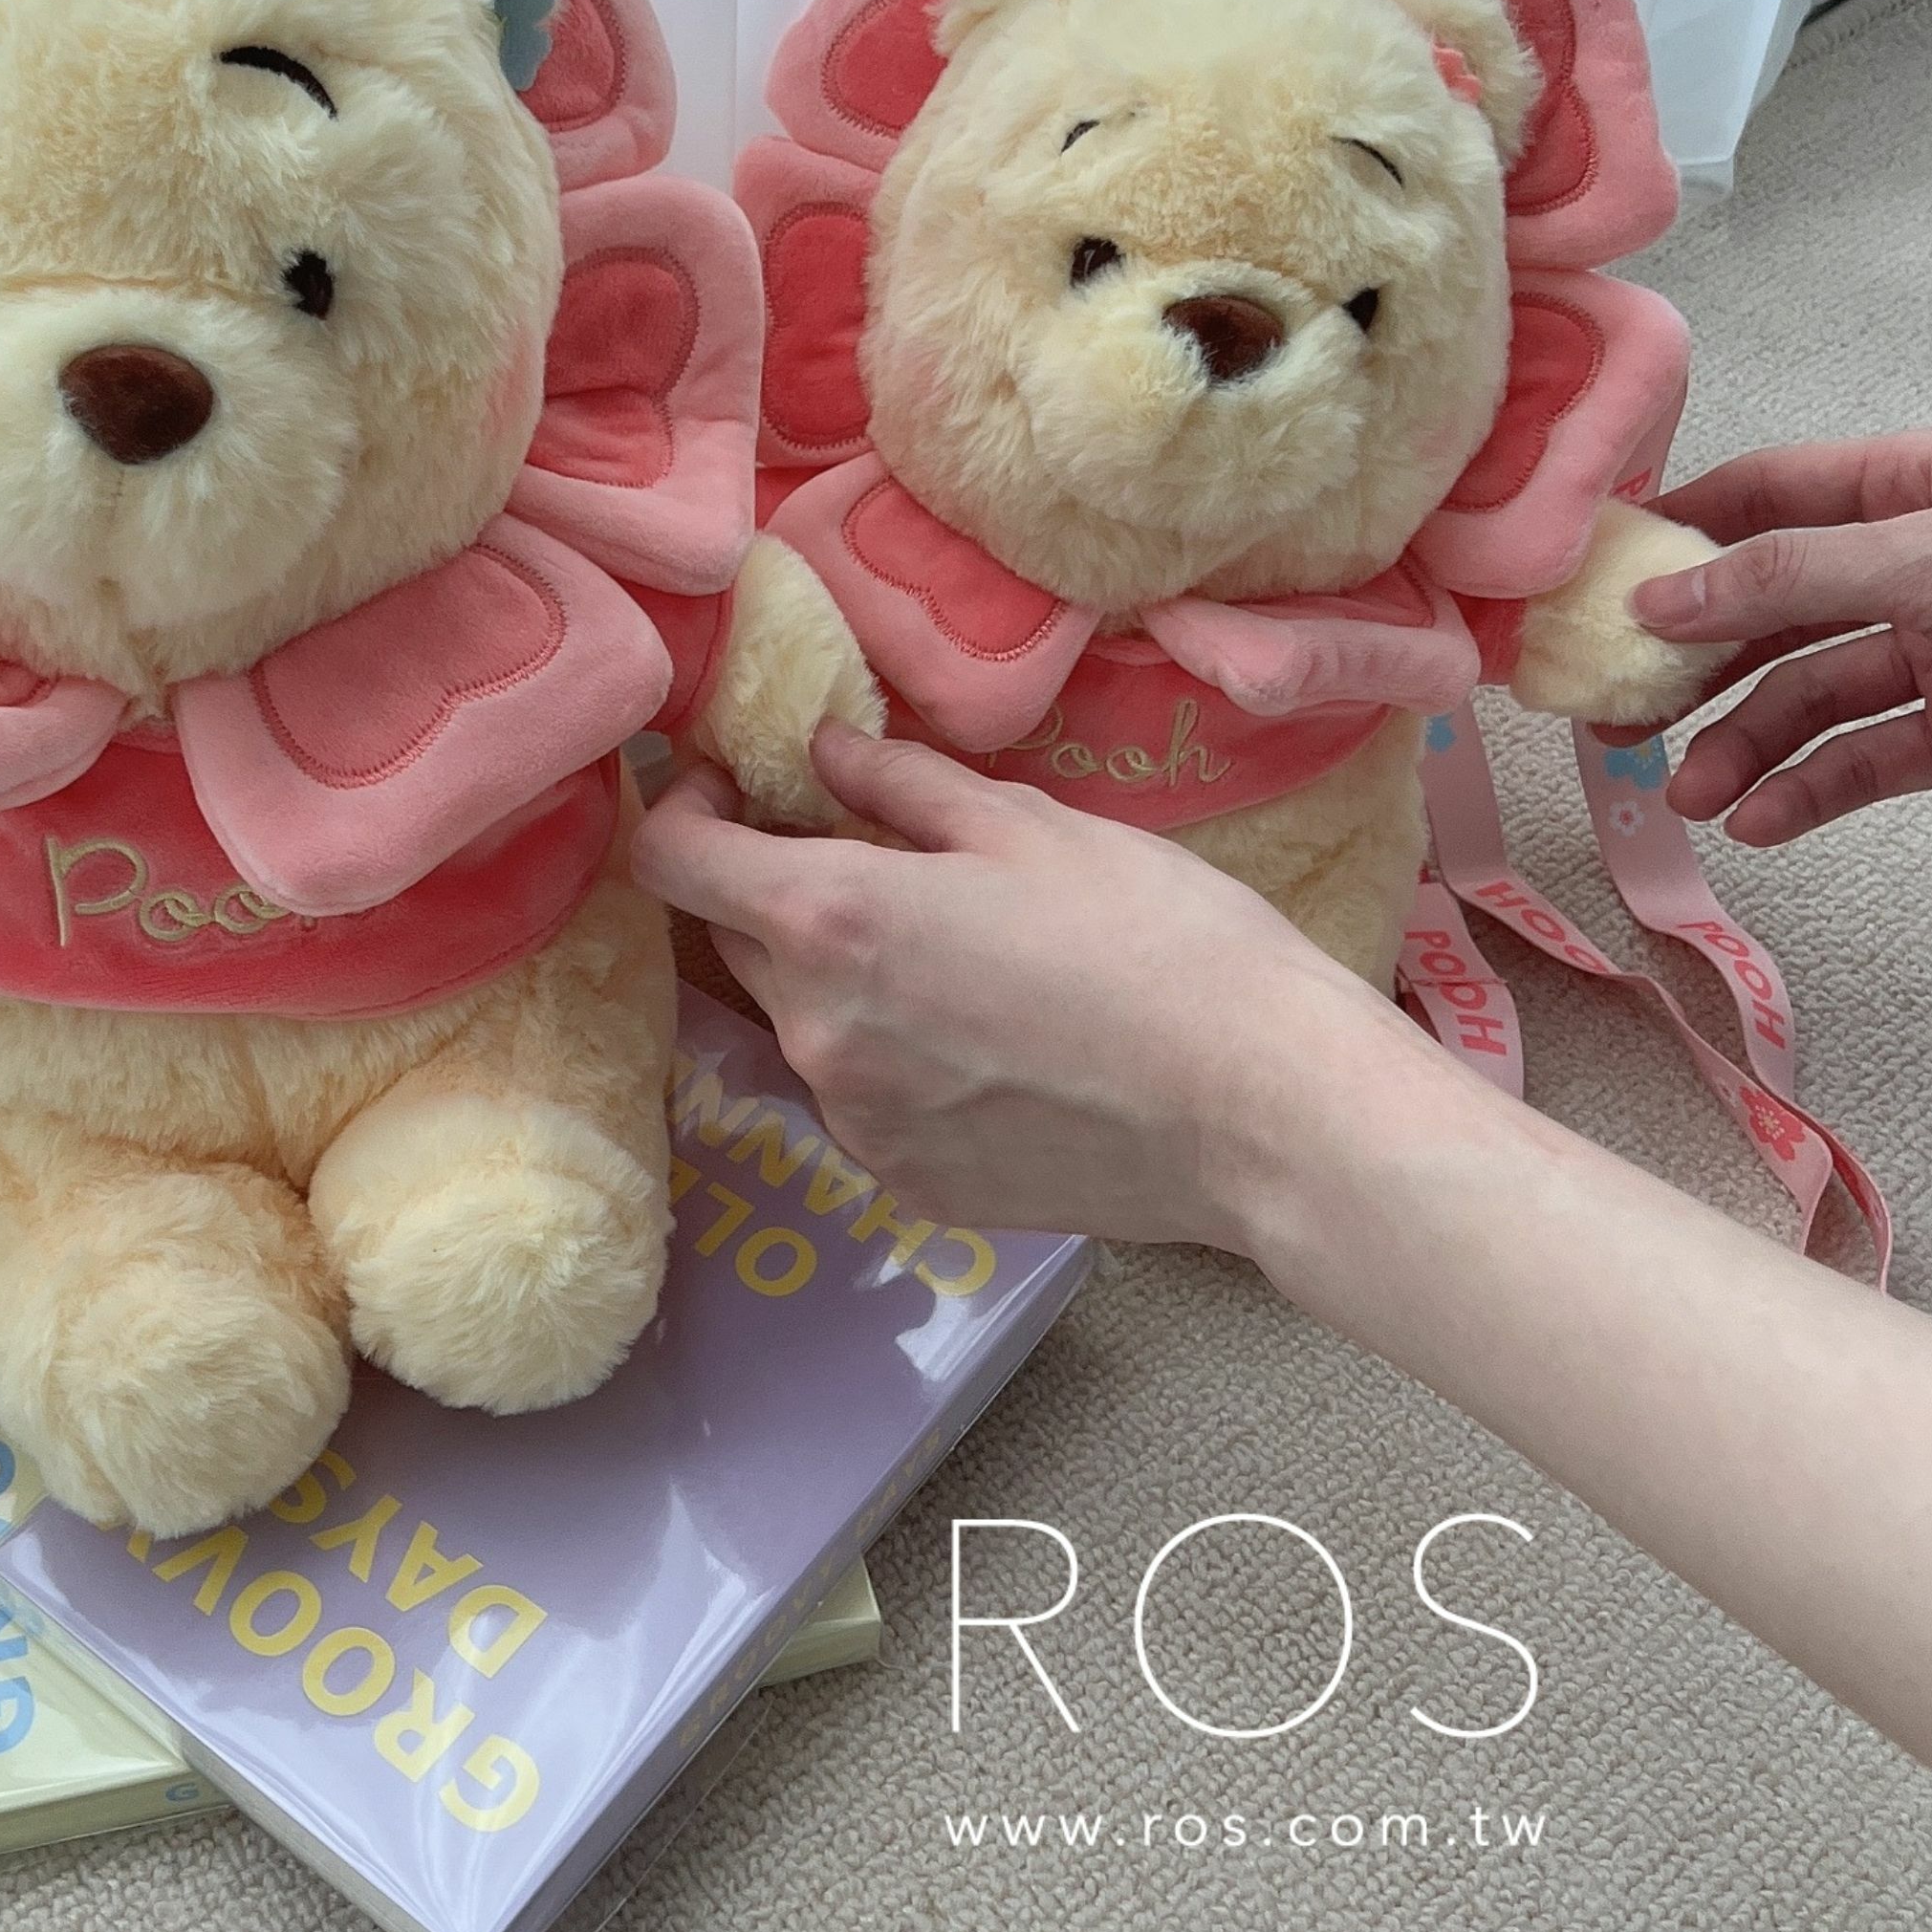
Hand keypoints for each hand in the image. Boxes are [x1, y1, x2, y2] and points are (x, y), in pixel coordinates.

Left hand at [631, 721, 1489, 1259]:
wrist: (1259, 1111)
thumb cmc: (1159, 939)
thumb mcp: (1029, 825)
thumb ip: (899, 783)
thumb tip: (820, 750)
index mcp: (831, 921)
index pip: (672, 861)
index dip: (688, 809)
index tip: (740, 784)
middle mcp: (813, 1032)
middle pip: (735, 940)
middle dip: (775, 886)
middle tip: (869, 850)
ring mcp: (854, 1120)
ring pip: (801, 1020)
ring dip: (839, 975)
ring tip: (955, 952)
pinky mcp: (903, 1181)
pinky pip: (858, 1095)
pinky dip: (890, 1054)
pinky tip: (988, 1036)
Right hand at [1631, 425, 1931, 843]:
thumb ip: (1795, 576)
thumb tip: (1665, 597)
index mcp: (1917, 485)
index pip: (1771, 495)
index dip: (1686, 530)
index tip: (1604, 577)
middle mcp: (1919, 564)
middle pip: (1776, 611)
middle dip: (1698, 665)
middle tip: (1622, 711)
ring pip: (1813, 696)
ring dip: (1746, 746)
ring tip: (1693, 795)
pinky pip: (1868, 759)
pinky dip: (1811, 791)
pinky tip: (1759, 819)